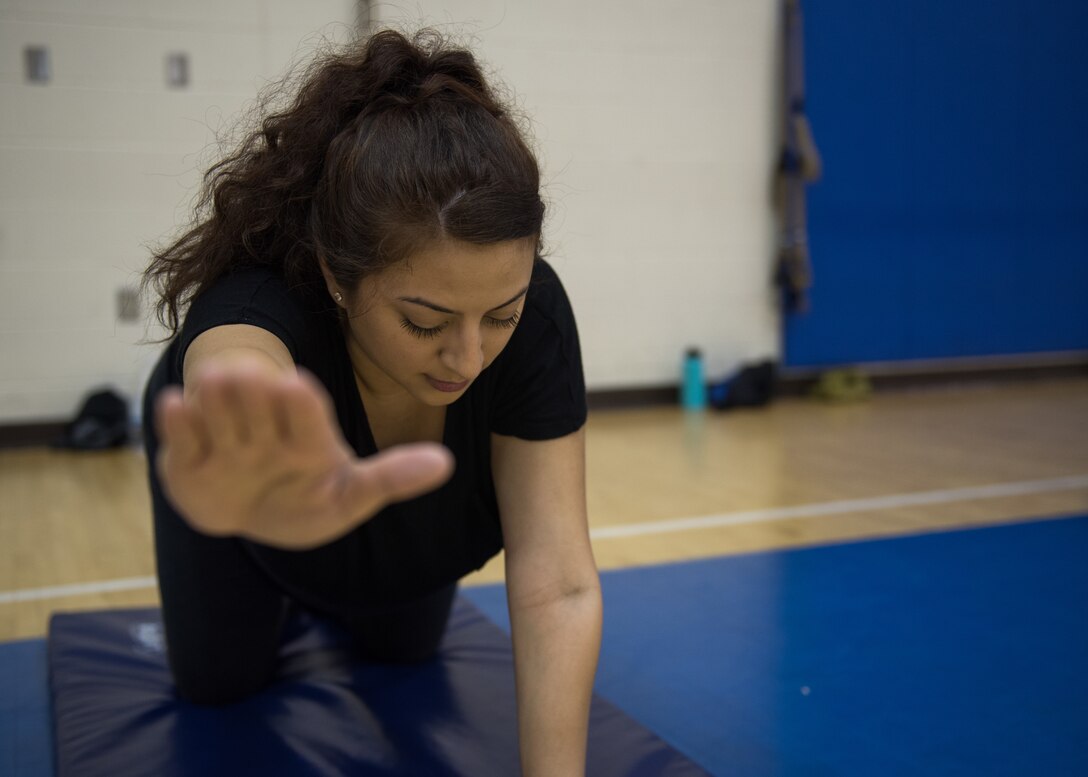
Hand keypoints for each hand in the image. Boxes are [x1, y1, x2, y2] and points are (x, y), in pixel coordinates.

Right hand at [154, 361, 452, 548]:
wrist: (254, 513)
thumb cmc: (308, 499)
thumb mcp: (352, 495)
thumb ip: (392, 478)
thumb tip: (444, 466)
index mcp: (309, 436)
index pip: (306, 415)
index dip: (300, 405)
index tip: (297, 385)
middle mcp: (266, 429)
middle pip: (258, 404)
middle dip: (253, 392)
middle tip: (247, 375)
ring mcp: (225, 440)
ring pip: (218, 411)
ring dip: (215, 399)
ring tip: (212, 382)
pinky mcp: (188, 455)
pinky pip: (181, 435)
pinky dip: (176, 423)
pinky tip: (174, 405)